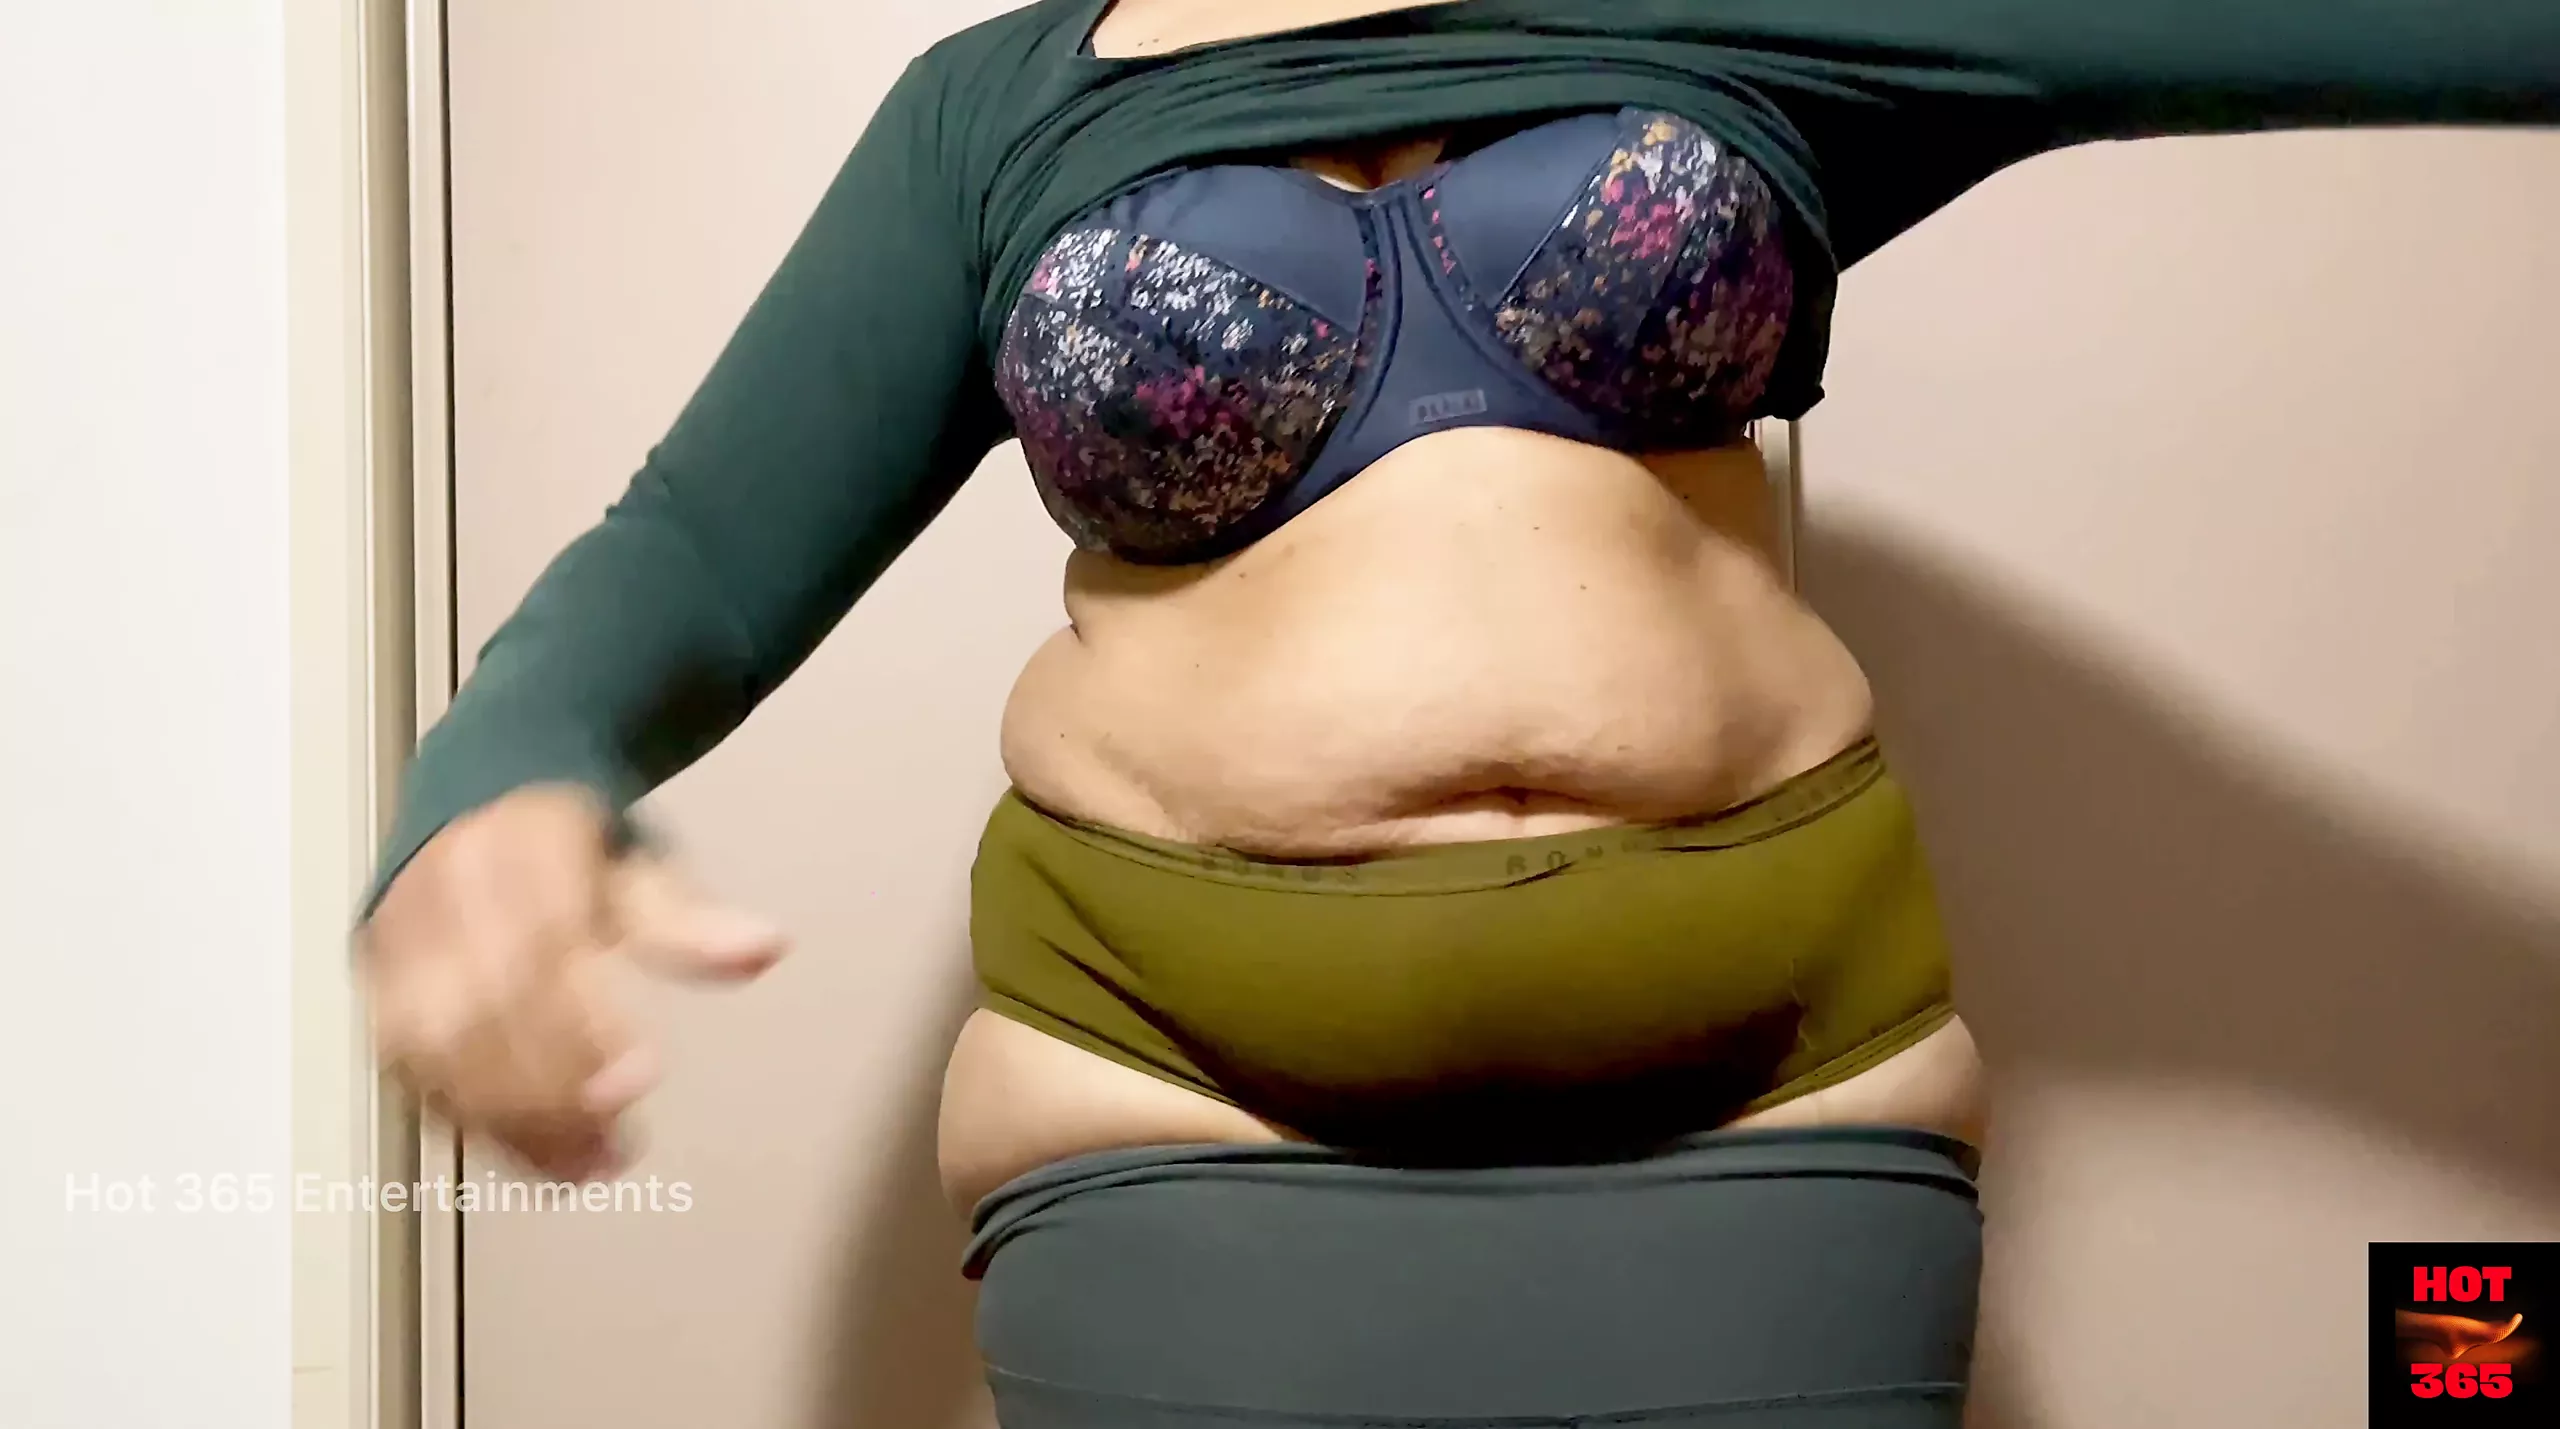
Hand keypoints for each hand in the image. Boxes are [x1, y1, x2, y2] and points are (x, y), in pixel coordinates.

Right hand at [358, 786, 786, 1181]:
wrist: (476, 803)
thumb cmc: (567, 848)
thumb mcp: (640, 867)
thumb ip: (692, 922)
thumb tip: (765, 948)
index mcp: (520, 850)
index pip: (541, 946)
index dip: (582, 1024)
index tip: (641, 1080)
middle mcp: (447, 894)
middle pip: (479, 1009)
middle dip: (544, 1092)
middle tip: (613, 1149)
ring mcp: (401, 942)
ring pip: (433, 1048)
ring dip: (507, 1122)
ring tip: (582, 1168)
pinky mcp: (379, 987)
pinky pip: (408, 1067)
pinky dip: (470, 1120)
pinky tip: (532, 1154)